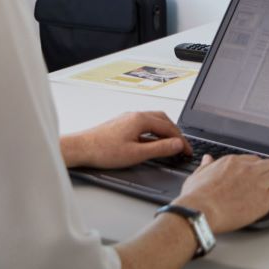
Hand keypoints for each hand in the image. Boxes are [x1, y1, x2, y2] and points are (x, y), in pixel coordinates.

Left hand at [60, 111, 188, 169]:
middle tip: (182, 146)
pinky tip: (152, 143)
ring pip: (153, 120)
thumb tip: (177, 145)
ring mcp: (128, 118)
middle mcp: (135, 115)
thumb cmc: (103, 151)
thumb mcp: (136, 153)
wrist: (81, 148)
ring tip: (170, 144)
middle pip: (163, 120)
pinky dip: (153, 132)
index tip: (188, 151)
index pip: (169, 128)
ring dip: (164, 131)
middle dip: (175, 133)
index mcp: (141, 119)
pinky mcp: (122, 124)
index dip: (181, 140)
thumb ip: (159, 149)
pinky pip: (144, 124)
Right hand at [178, 154, 268, 233]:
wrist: (201, 211)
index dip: (256, 165)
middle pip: (267, 164)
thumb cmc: (197, 197)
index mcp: (232, 162)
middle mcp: (248, 170)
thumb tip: (207, 159)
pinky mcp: (264, 200)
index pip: (251, 160)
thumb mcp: (198, 175)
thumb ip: (206, 166)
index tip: (257, 170)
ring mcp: (258, 184)